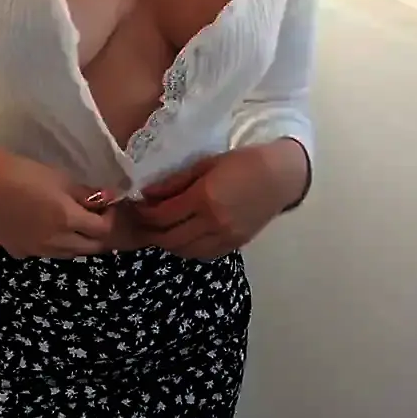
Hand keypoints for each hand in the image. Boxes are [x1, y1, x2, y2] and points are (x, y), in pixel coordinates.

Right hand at [0, 142, 116, 258]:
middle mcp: (57, 241)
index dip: (109, 216)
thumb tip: (107, 198)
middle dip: (98, 232)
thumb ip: (84, 193)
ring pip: (71, 253)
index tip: (106, 204)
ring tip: (74, 222)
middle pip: (91, 247)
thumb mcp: (57, 177)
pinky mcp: (23, 252)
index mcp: (68, 219)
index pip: (103, 229)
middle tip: (94, 215)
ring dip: (80, 241)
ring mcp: (39, 251)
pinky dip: (57, 244)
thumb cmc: (20, 173)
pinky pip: (49, 253)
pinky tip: (47, 228)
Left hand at [130, 140, 308, 258]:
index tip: (137, 205)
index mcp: (203, 199)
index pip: (162, 216)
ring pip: (184, 251)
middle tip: (142, 220)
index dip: (144, 213)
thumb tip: (147, 193)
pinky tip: (183, 236)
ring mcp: (225, 237)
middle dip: (150, 231)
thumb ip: (175, 181)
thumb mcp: (205, 164)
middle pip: (169, 238)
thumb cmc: (242, 162)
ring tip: (160, 229)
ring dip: (167, 242)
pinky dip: (187, 248)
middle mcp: (213, 223)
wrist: (279, 177)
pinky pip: (202, 254)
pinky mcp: (234, 245)